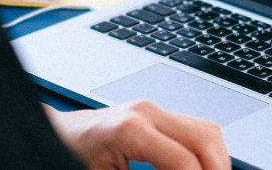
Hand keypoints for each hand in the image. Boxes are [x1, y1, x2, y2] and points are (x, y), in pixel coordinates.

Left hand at [44, 100, 229, 169]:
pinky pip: (193, 128)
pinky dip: (203, 151)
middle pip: (207, 138)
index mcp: (131, 130)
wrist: (53, 134)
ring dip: (215, 160)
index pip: (186, 163)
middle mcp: (145, 111)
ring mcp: (150, 108)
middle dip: (218, 169)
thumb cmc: (70, 155)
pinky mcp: (152, 112)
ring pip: (206, 130)